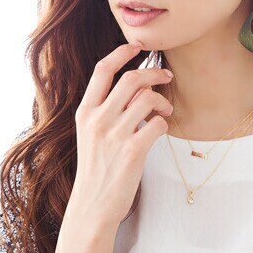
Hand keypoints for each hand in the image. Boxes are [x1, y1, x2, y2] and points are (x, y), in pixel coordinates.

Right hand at [69, 41, 174, 225]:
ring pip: (147, 99)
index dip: (122, 53)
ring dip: (163, 100)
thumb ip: (105, 111)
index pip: (103, 70)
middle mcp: (98, 119)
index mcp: (85, 112)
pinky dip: (164, 123)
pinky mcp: (133, 150)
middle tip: (167, 76)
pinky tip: (160, 130)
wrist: (92, 206)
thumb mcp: (90, 136)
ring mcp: (115, 134)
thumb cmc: (96, 171)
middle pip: (131, 79)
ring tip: (166, 109)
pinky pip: (158, 123)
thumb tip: (134, 90)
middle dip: (154, 73)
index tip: (138, 47)